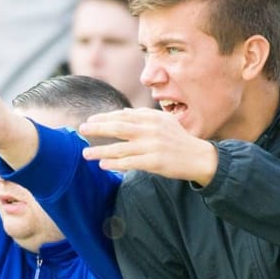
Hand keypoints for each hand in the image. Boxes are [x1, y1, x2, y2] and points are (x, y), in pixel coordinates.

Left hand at [81, 108, 219, 184]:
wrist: (198, 157)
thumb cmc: (177, 139)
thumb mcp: (163, 121)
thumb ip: (142, 116)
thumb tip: (120, 113)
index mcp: (151, 118)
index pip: (123, 116)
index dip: (104, 118)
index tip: (89, 120)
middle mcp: (150, 130)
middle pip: (118, 127)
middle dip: (98, 128)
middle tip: (81, 129)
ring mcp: (152, 146)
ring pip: (121, 148)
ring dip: (101, 151)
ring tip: (85, 154)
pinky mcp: (154, 162)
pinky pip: (129, 163)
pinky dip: (115, 164)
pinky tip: (103, 165)